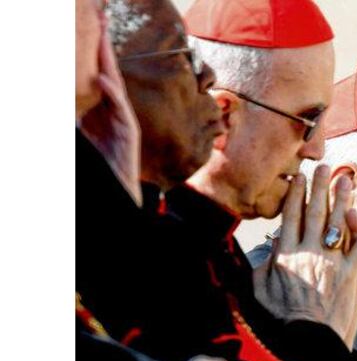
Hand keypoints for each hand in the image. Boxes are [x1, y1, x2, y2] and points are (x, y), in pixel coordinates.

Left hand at [79, 22, 141, 205]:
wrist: (120, 184)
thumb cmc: (104, 159)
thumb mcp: (84, 132)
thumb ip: (77, 115)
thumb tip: (65, 97)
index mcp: (103, 106)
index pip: (99, 73)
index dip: (94, 51)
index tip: (92, 26)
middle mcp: (115, 108)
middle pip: (109, 71)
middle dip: (103, 46)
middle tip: (100, 18)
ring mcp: (124, 118)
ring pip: (116, 84)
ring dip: (109, 62)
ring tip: (102, 40)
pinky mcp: (129, 131)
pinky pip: (121, 109)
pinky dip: (112, 94)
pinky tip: (104, 80)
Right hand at [254, 165, 356, 348]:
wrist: (308, 342)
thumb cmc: (281, 322)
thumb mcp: (260, 293)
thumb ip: (264, 267)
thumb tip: (270, 248)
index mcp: (286, 255)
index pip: (290, 217)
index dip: (295, 195)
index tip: (299, 177)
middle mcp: (309, 253)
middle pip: (315, 213)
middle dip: (319, 187)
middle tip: (323, 167)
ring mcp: (332, 262)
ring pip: (338, 223)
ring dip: (342, 199)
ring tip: (346, 180)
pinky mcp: (351, 274)